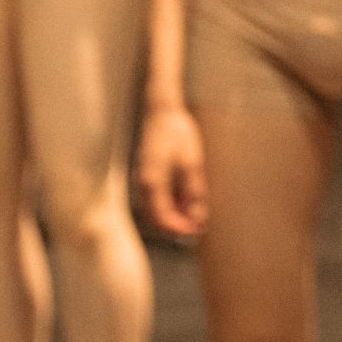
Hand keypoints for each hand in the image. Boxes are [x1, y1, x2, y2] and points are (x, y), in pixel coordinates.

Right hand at [136, 106, 208, 240]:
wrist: (161, 111)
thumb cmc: (177, 133)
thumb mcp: (192, 164)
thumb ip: (193, 192)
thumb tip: (197, 216)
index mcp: (152, 183)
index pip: (163, 217)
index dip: (181, 228)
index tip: (198, 230)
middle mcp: (143, 184)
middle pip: (157, 217)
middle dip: (177, 224)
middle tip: (199, 225)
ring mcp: (143, 179)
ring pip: (156, 208)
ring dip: (174, 214)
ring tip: (196, 212)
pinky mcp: (147, 173)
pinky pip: (155, 197)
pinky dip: (170, 203)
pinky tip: (186, 199)